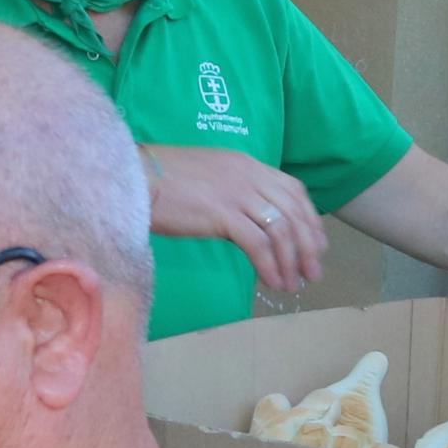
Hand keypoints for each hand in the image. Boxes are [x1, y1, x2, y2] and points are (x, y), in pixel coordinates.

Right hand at [145, 146, 326, 294]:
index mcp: (247, 164)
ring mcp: (237, 193)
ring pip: (280, 229)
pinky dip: (269, 266)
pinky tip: (271, 281)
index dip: (309, 219)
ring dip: (291, 260)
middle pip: (293, 212)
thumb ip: (232, 192)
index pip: (293, 190)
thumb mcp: (208, 177)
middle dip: (308, 245)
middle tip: (312, 273)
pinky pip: (258, 244)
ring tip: (293, 284)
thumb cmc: (161, 180)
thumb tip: (247, 220)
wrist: (132, 176)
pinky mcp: (222, 214)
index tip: (314, 244)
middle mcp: (248, 175)